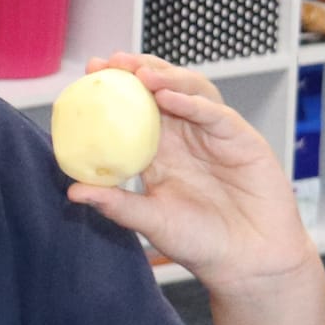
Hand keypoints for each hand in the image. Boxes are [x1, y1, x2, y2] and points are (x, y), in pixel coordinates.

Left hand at [68, 54, 314, 297]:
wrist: (250, 263)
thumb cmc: (201, 242)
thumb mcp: (152, 221)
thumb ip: (117, 204)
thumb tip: (73, 191)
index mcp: (158, 150)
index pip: (132, 108)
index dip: (113, 87)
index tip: (90, 71)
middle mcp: (184, 136)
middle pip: (160, 89)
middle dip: (137, 69)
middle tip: (112, 61)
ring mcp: (214, 134)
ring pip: (190, 91)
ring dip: (166, 77)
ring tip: (141, 74)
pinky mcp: (242, 140)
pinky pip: (216, 114)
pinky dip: (193, 102)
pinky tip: (170, 97)